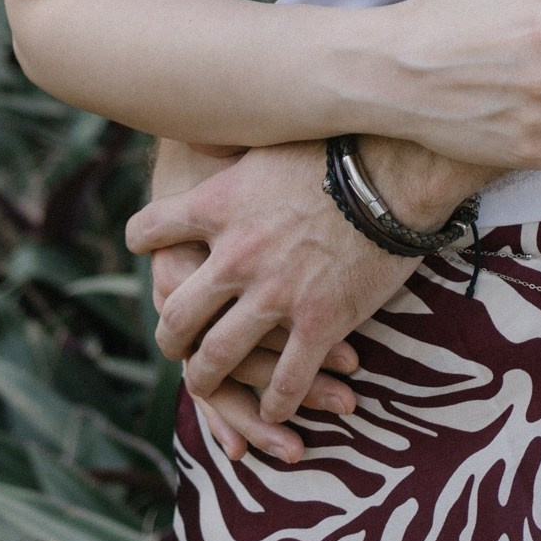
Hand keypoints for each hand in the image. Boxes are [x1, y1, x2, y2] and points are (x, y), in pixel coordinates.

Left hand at [126, 142, 417, 448]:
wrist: (397, 170)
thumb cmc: (339, 146)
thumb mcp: (270, 140)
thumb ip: (235, 152)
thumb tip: (211, 128)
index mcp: (218, 206)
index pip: (149, 229)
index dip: (143, 241)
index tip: (146, 249)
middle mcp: (235, 256)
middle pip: (175, 313)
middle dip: (169, 336)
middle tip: (173, 343)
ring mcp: (275, 295)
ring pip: (217, 357)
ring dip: (206, 378)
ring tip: (206, 384)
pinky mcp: (319, 323)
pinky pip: (286, 380)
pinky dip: (275, 404)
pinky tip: (275, 412)